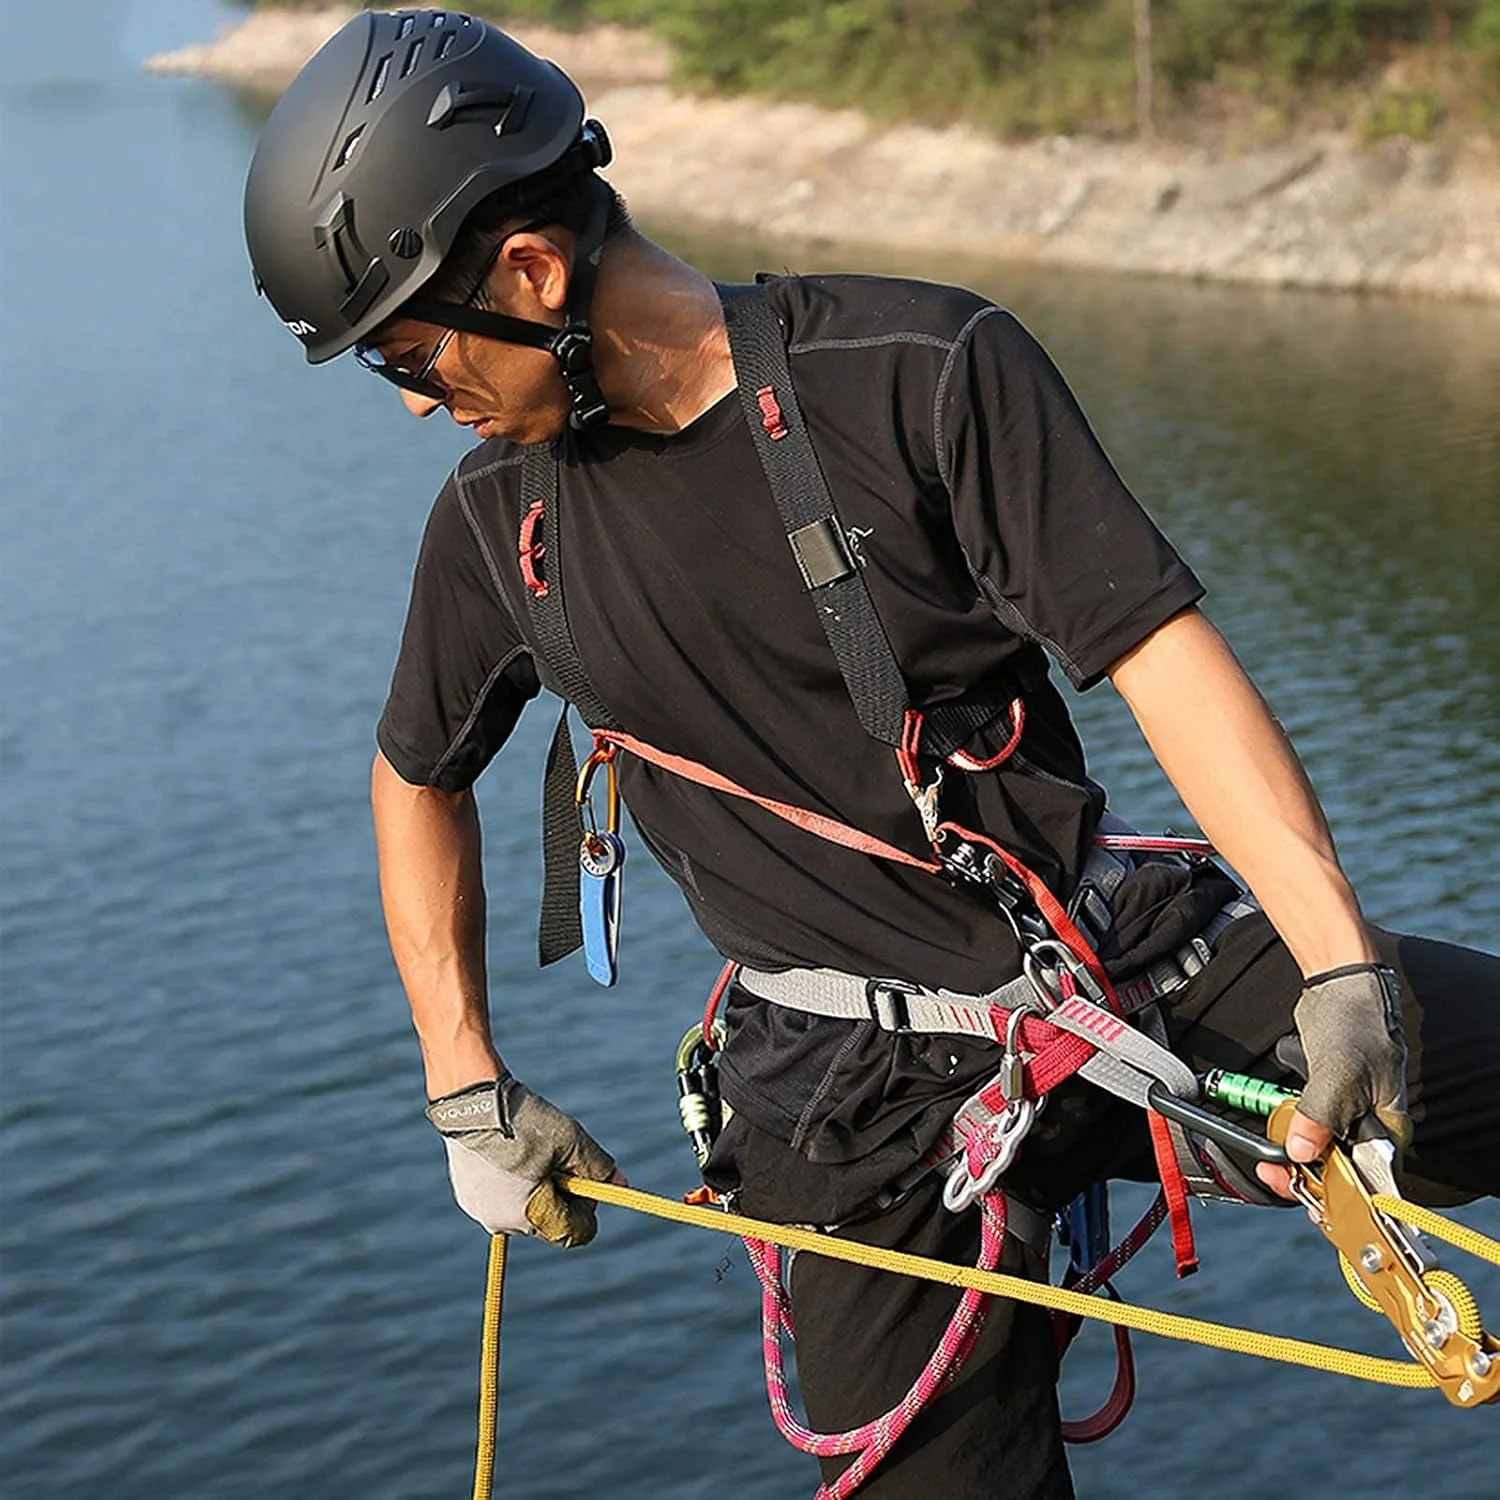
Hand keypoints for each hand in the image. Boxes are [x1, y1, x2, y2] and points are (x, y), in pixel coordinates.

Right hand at [427, 1074, 623, 1245]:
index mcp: (531, 1216)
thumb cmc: (523, 1121)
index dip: (587, 1207)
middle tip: (556, 1158)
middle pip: (548, 1221)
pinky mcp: (467, 1196)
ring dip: (536, 1188)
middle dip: (560, 1194)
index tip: (584, 1179)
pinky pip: (501, 1198)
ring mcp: (480, 1211)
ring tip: (529, 1150)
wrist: (470, 1101)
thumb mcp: (570, 1140)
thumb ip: (597, 1167)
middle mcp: (502, 1224)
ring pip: (524, 1210)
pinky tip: (508, 1151)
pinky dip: (512, 1182)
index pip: (574, 1232)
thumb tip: (621, 1185)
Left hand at [1255, 964, 1409, 1200]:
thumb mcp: (1340, 1074)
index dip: (1335, 1193)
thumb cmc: (1355, 1024)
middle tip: (1274, 1173)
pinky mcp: (1324, 1100)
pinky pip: (1305, 1127)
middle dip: (1305, 1175)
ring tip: (1272, 1158)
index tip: (1302, 1193)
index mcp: (1387, 1131)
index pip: (1366, 1180)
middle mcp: (1369, 1128)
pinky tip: (1277, 1131)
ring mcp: (1346, 1114)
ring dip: (1293, 1154)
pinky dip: (1289, 1131)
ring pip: (1318, 1150)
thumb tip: (1300, 1151)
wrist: (1337, 985)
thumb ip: (1320, 1116)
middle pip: (1338, 1170)